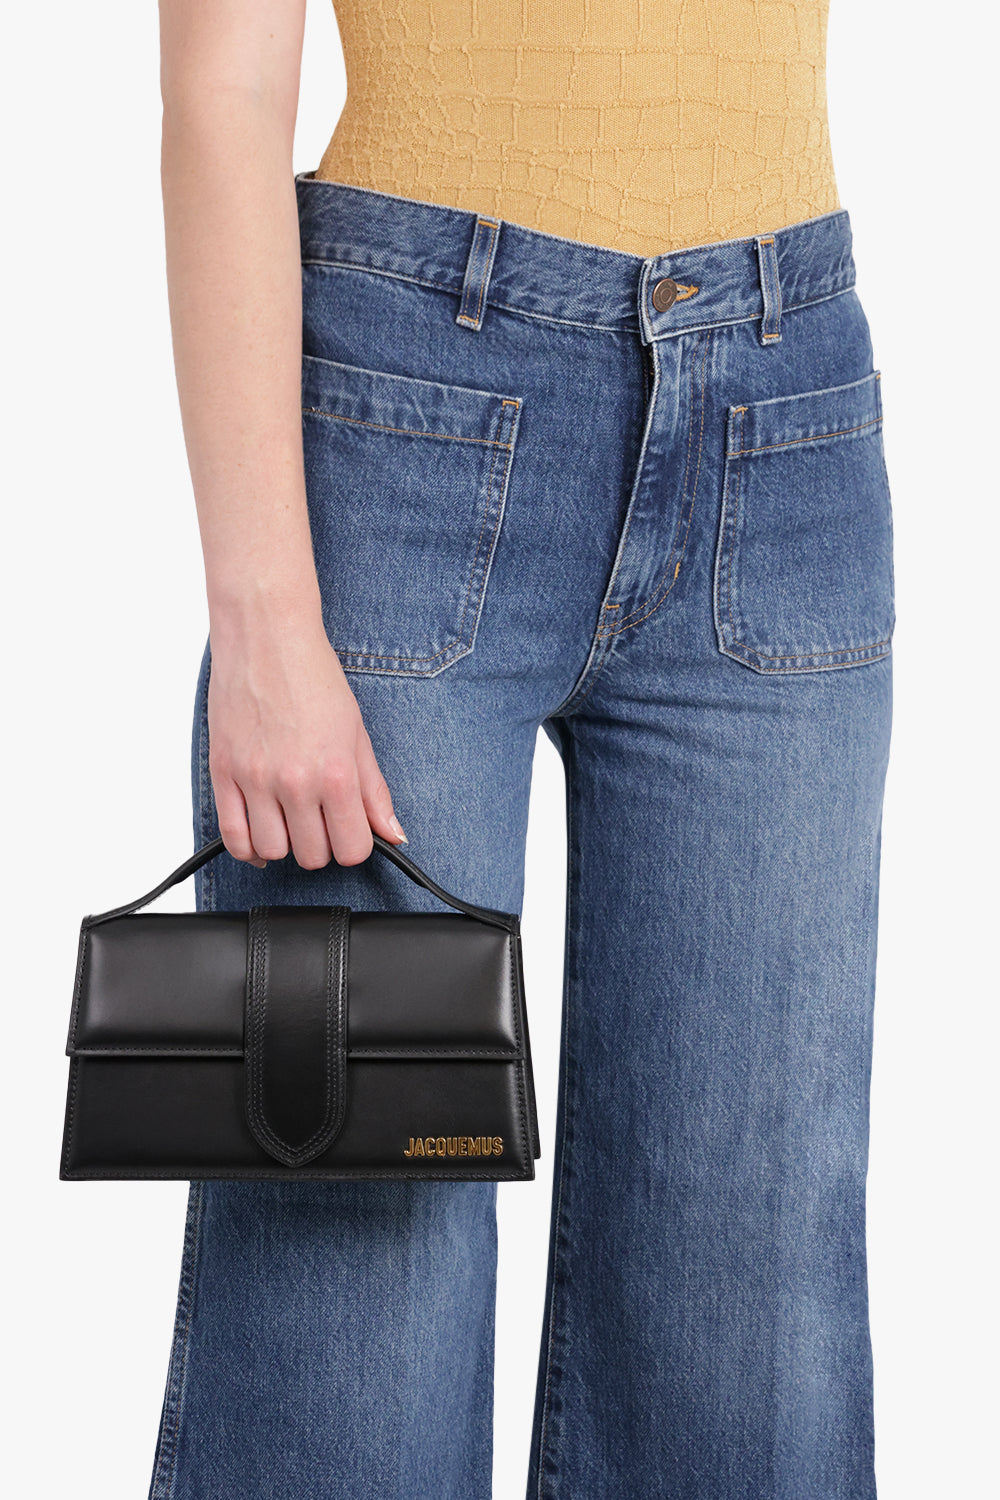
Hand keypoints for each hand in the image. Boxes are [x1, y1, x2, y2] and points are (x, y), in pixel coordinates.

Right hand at [206, 613, 405, 869]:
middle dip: (322, 844)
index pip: (351, 848)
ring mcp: (255, 779)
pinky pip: (233, 837)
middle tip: (321, 819)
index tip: (349, 830)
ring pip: (273, 851)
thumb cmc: (313, 678)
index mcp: (335, 772)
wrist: (266, 638)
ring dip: (286, 843)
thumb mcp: (357, 733)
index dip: (354, 845)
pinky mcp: (224, 773)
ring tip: (291, 819)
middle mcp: (295, 781)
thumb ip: (373, 790)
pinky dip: (249, 848)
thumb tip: (393, 833)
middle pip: (312, 856)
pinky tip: (262, 834)